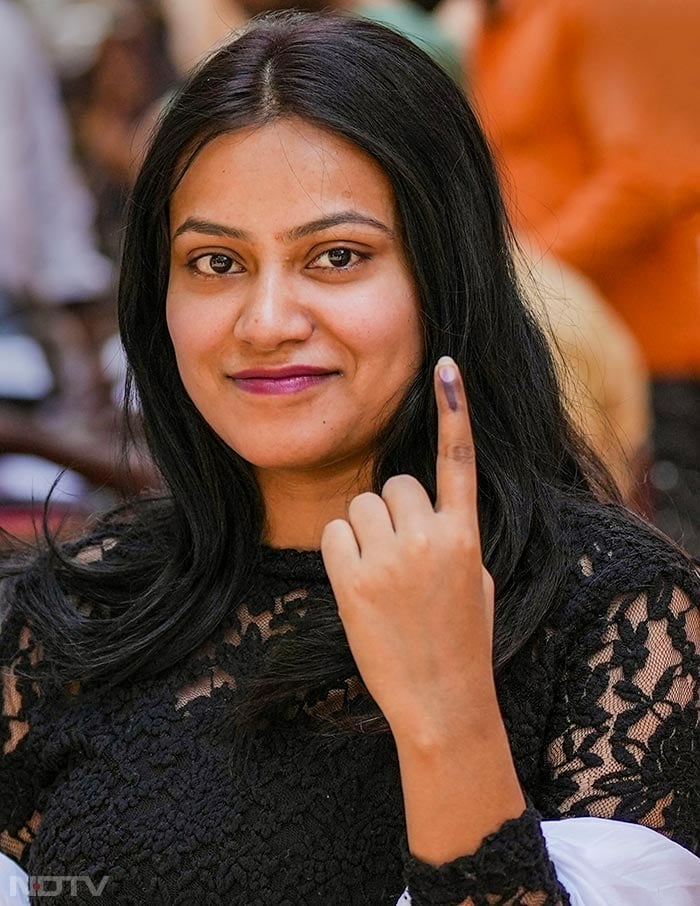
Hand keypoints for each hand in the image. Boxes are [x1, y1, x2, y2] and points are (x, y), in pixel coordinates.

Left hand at [321, 356, 495, 745]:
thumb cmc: (462, 641)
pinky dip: (342, 552)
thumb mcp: (475, 581)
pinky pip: (334, 533)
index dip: (454, 410)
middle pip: (396, 485)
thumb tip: (421, 504)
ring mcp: (388, 560)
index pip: (458, 460)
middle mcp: (428, 540)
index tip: (447, 366)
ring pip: (361, 507)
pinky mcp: (351, 581)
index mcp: (465, 537)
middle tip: (402, 555)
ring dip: (366, 531)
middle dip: (395, 511)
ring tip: (382, 576)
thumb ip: (453, 534)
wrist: (442, 703)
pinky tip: (360, 586)